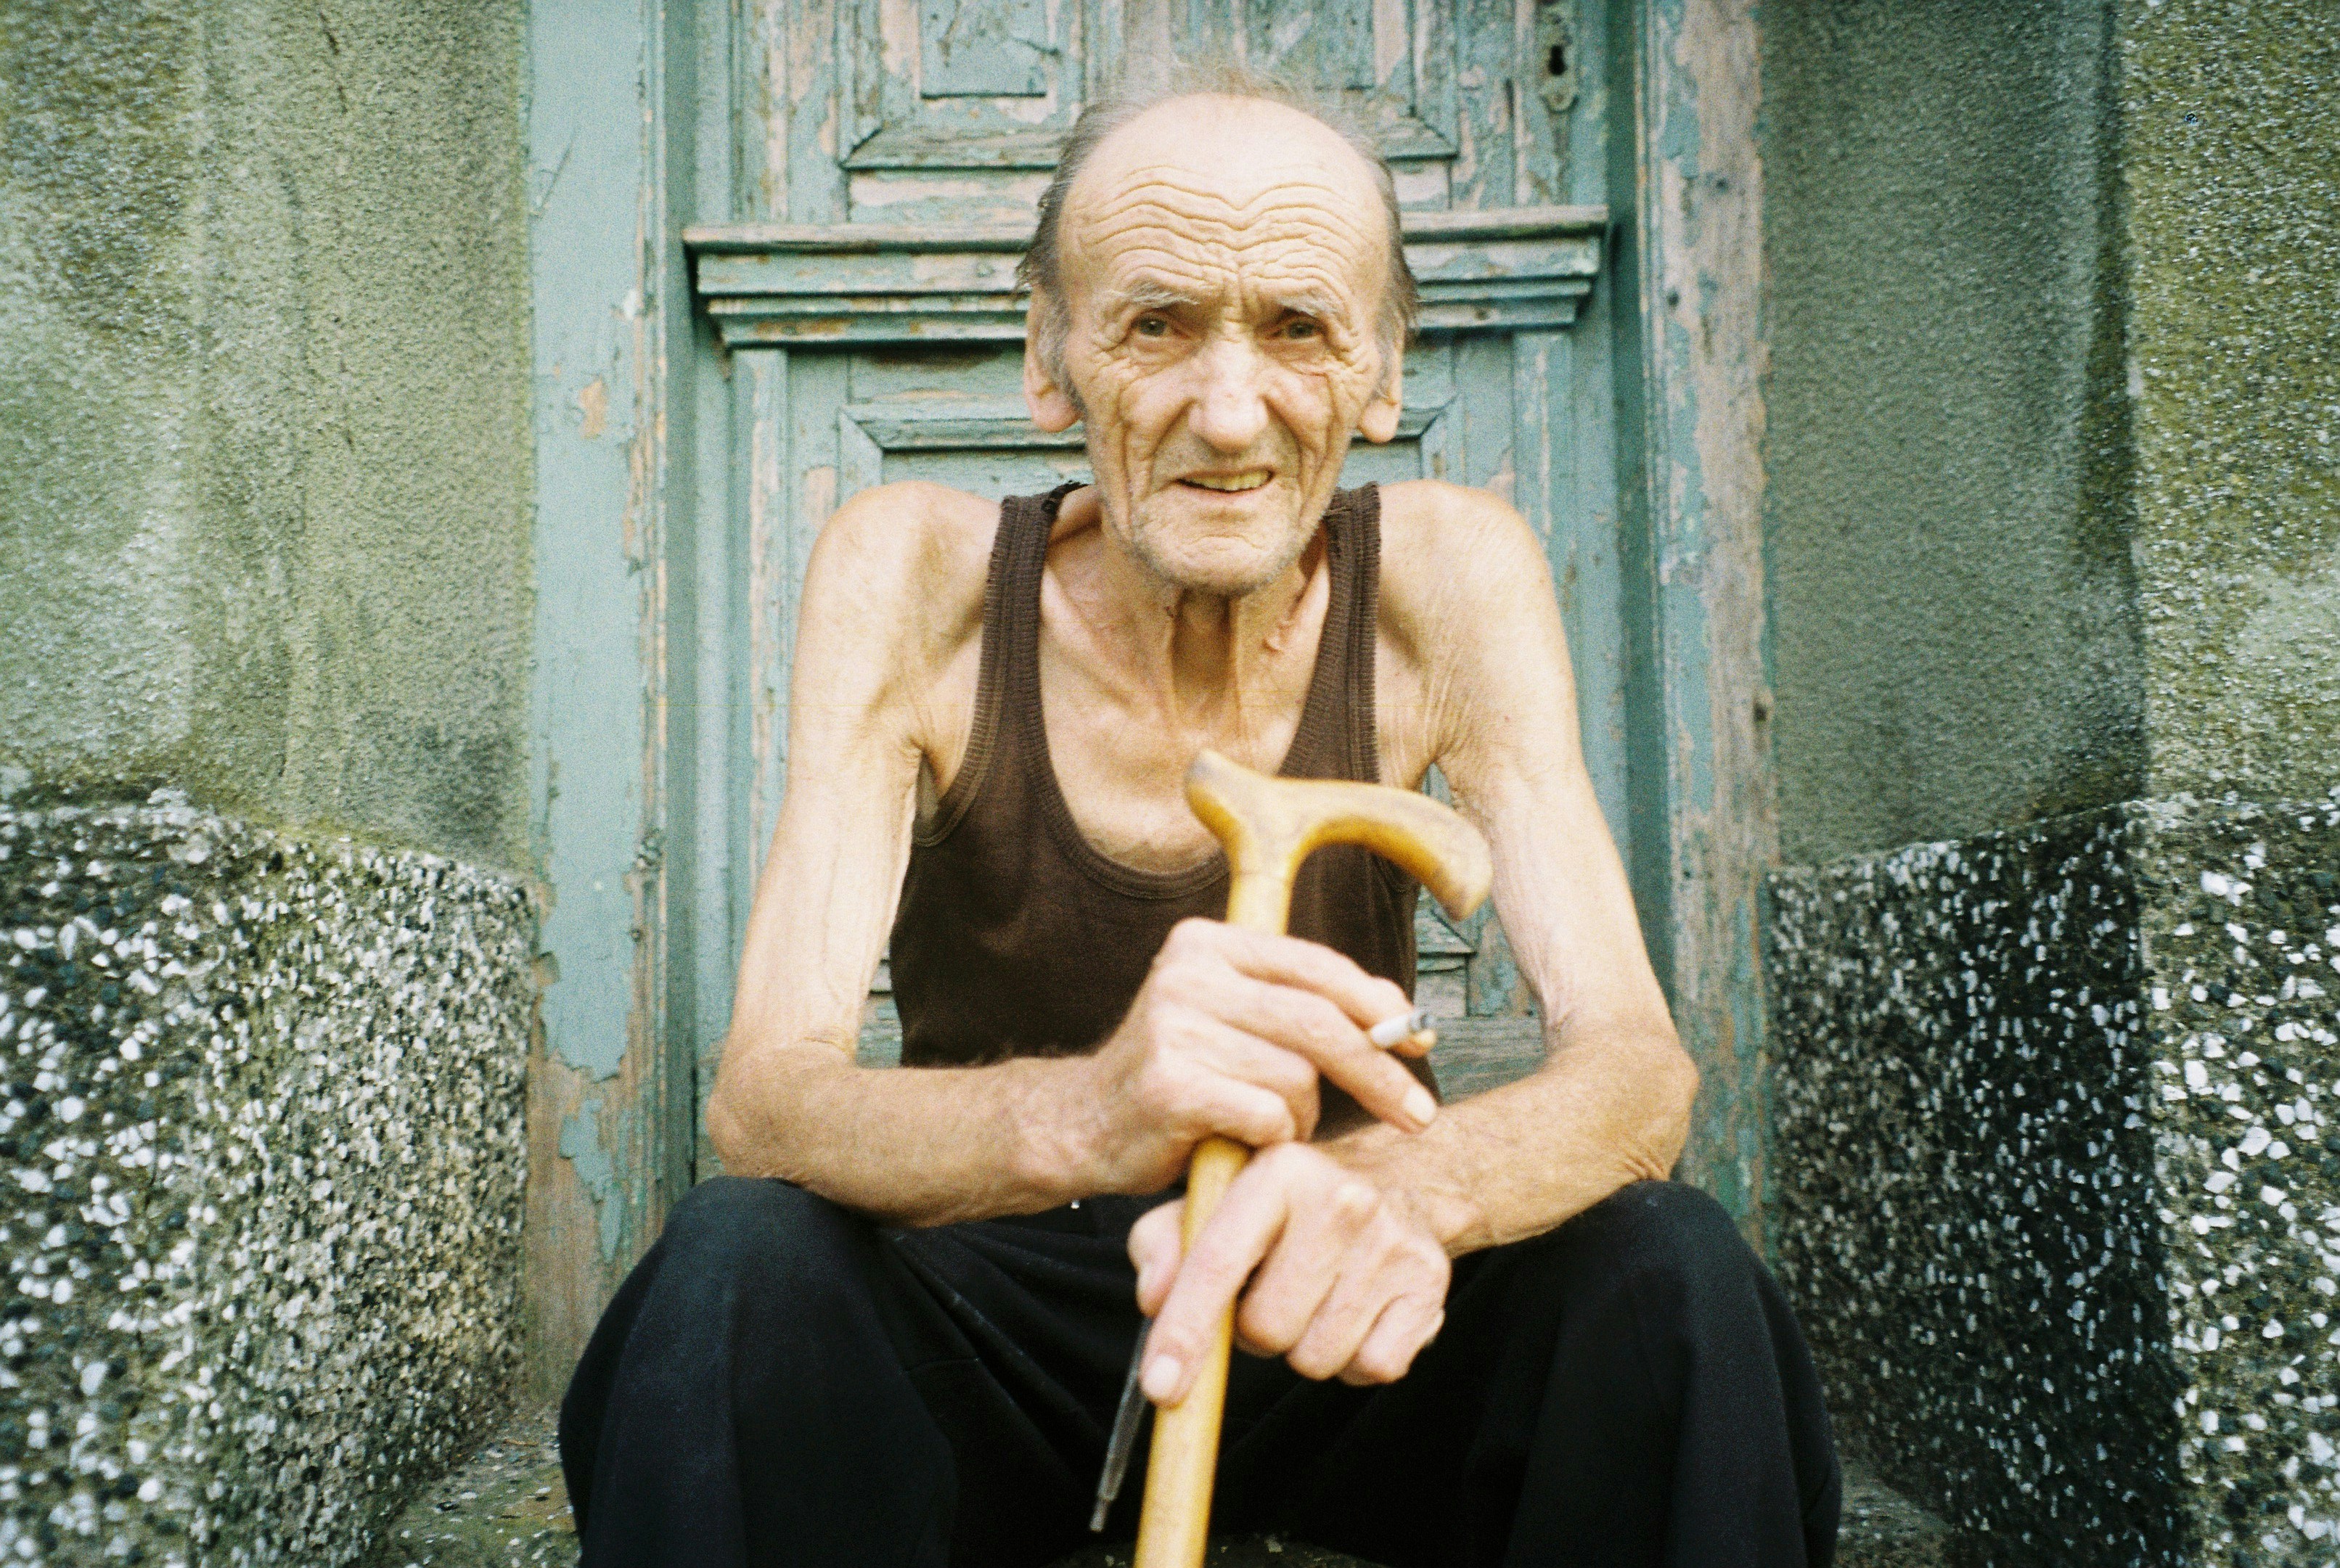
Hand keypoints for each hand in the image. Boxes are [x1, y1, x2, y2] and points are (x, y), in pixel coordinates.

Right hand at [1075, 919, 1437, 1194]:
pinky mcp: (1171, 1085)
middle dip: (1378, 1070)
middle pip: (1319, 1021)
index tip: (1420, 1041)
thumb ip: (1298, 1005)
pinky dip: (1273, 1138)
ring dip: (1301, 1117)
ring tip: (1269, 1126)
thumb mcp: (1229, 1018)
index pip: (1317, 966)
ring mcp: (1174, 1027)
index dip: (1379, 1004)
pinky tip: (1244, 1142)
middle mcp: (1187, 973)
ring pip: (1297, 1077)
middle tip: (1418, 1113)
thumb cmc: (1178, 1076)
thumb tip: (1400, 1013)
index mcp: (1206, 943)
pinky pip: (1268, 1115)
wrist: (1082, 1126)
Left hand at [1128, 1143, 1450, 1400]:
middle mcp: (1343, 1199)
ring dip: (1303, 1347)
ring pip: (1317, 1357)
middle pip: (1266, 1328)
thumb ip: (1165, 1244)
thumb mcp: (1216, 1203)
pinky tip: (1354, 1314)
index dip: (1184, 1333)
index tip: (1161, 1386)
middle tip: (1270, 1295)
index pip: (1218, 1264)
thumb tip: (1154, 1298)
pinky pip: (1372, 1368)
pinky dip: (1354, 1359)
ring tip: (1314, 1299)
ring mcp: (1393, 1241)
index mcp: (1279, 1171)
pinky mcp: (1431, 1282)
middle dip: (1254, 1331)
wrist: (1396, 1180)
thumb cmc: (1286, 1207)